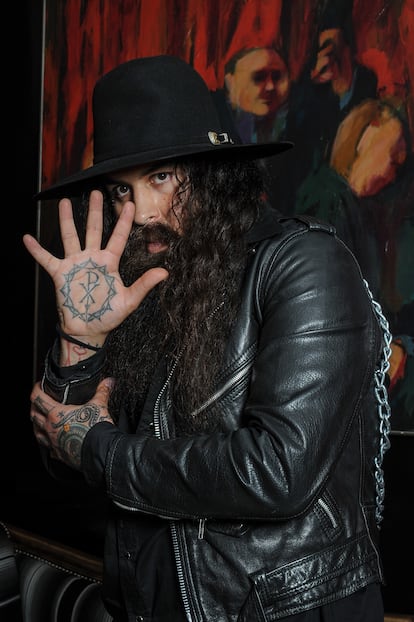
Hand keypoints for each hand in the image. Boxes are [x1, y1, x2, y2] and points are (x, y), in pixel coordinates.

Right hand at [23, 190, 167, 345]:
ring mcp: (75, 264)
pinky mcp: (60, 274)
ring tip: (65, 202)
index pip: (118, 237)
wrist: (88, 330)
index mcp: (109, 263)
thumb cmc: (108, 316)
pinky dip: (36, 250)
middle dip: (95, 211)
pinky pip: (47, 258)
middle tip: (96, 193)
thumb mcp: (129, 300)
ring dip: (66, 220)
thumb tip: (164, 272)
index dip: (123, 221)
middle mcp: (92, 259)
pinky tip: (27, 238)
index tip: (129, 204)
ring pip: (70, 236)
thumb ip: (144, 285)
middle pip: (93, 230)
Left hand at [30, 377, 114, 469]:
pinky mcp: (59, 454)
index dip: (36, 389)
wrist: (99, 452)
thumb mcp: (99, 406)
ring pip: (37, 433)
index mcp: (56, 414)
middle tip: (38, 403)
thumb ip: (102, 391)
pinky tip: (54, 442)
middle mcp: (50, 428)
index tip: (38, 386)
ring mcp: (53, 442)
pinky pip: (49, 449)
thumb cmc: (95, 429)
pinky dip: (49, 443)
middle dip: (34, 407)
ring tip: (41, 422)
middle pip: (34, 415)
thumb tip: (108, 382)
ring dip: (37, 426)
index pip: (38, 398)